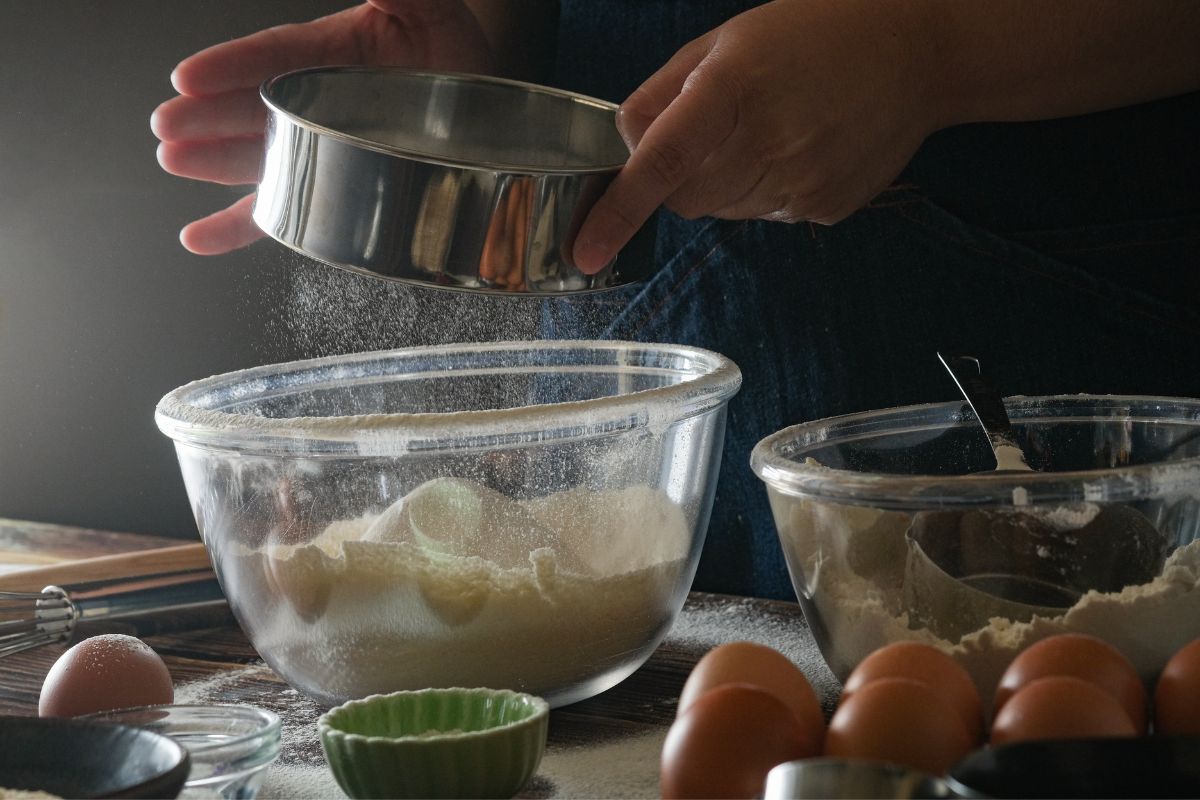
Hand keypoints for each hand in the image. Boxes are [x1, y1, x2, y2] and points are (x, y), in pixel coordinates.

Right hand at [152, 0, 494, 254]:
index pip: (275, 58)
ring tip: (174, 159)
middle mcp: (315, 99)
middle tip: (167, 124)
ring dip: (212, 162)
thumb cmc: (451, 50)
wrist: (480, 103)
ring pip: (259, 155)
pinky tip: (199, 237)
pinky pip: (281, 208)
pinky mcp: (328, 184)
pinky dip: (238, 226)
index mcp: (333, 52)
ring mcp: (318, 143)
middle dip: (208, 118)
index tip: (187, 77)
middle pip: (255, 108)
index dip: (231, 67)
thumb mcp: (432, 12)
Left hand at [572, 0, 940, 272]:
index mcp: (733, 87)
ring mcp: (801, 182)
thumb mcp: (726, 39)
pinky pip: (767, 217)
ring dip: (725, 183)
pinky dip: (765, 192)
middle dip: (680, 177)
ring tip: (768, 131)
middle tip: (717, 131)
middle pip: (686, 199)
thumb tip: (627, 144)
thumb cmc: (814, 33)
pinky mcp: (825, 208)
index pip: (662, 162)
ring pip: (724, 212)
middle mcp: (768, 141)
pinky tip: (798, 148)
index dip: (618, 211)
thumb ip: (663, 93)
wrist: (916, 51)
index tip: (584, 251)